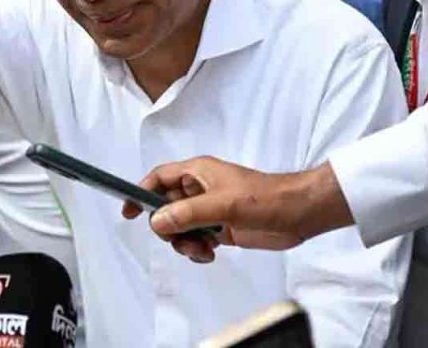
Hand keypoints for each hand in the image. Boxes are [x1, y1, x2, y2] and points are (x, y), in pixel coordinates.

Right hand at [123, 156, 314, 261]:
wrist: (298, 214)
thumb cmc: (266, 199)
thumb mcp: (223, 205)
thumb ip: (187, 213)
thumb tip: (156, 221)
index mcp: (197, 172)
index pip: (158, 178)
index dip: (140, 192)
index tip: (129, 212)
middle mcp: (200, 189)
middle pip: (165, 207)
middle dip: (168, 228)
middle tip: (180, 239)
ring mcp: (209, 209)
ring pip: (179, 227)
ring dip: (184, 242)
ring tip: (202, 250)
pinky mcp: (220, 227)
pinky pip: (195, 239)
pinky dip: (196, 249)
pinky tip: (210, 254)